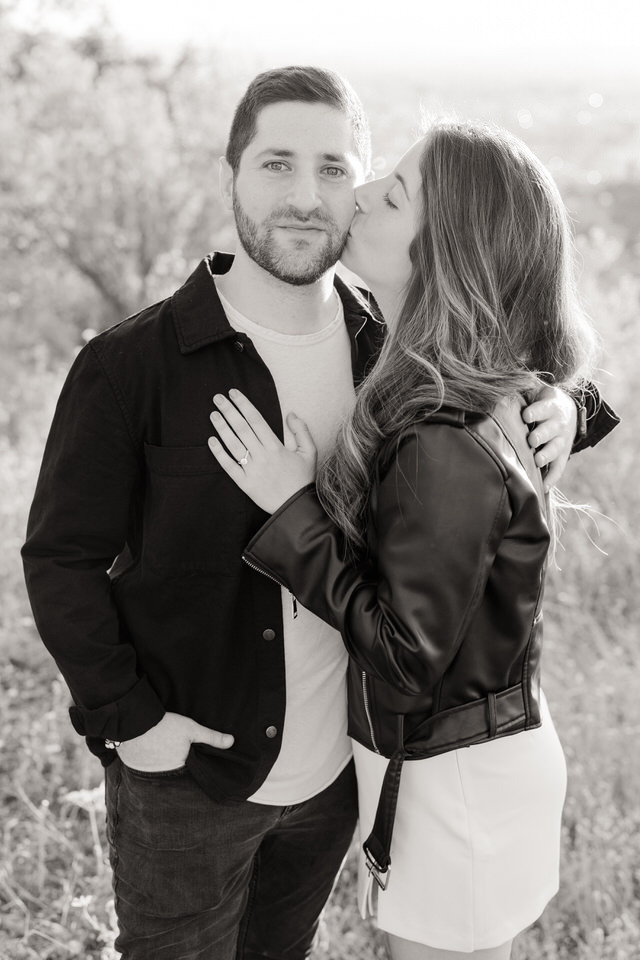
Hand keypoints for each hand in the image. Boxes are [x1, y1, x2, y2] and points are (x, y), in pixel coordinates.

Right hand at [116, 711, 233, 771]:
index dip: (188, 762)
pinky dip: (143, 758)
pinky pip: (141, 764)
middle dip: (172, 762)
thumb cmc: (166, 725)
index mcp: (178, 767)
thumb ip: (211, 738)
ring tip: (159, 747)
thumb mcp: (192, 729)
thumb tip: (231, 742)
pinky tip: (146, 747)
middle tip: (171, 747)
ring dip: (157, 761)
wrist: (136, 720)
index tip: (187, 754)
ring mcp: (145, 771)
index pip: (187, 770)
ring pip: (155, 768)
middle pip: (171, 769)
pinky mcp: (132, 764)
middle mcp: (162, 774)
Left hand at [208, 390, 316, 513]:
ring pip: (234, 445)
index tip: (233, 393)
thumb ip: (301, 431)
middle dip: (229, 411)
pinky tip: (211, 441)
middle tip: (217, 398)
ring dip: (222, 428)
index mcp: (277, 447)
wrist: (296, 508)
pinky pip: (229, 466)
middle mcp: (263, 456)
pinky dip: (219, 453)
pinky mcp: (245, 484)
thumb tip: (291, 413)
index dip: (244, 404)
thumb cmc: (303, 479)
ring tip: (213, 414)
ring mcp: (252, 470)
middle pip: (242, 428)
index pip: (256, 420)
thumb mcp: (310, 453)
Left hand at [522, 385, 576, 489]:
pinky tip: (542, 487)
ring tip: (537, 461)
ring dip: (546, 455)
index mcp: (551, 406)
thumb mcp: (535, 391)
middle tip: (531, 440)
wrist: (566, 409)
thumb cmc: (540, 402)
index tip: (525, 415)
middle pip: (550, 430)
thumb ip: (520, 391)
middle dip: (541, 435)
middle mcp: (558, 424)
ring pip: (555, 449)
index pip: (544, 408)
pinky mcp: (562, 455)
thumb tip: (496, 392)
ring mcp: (562, 440)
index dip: (535, 412)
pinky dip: (552, 478)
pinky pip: (559, 468)